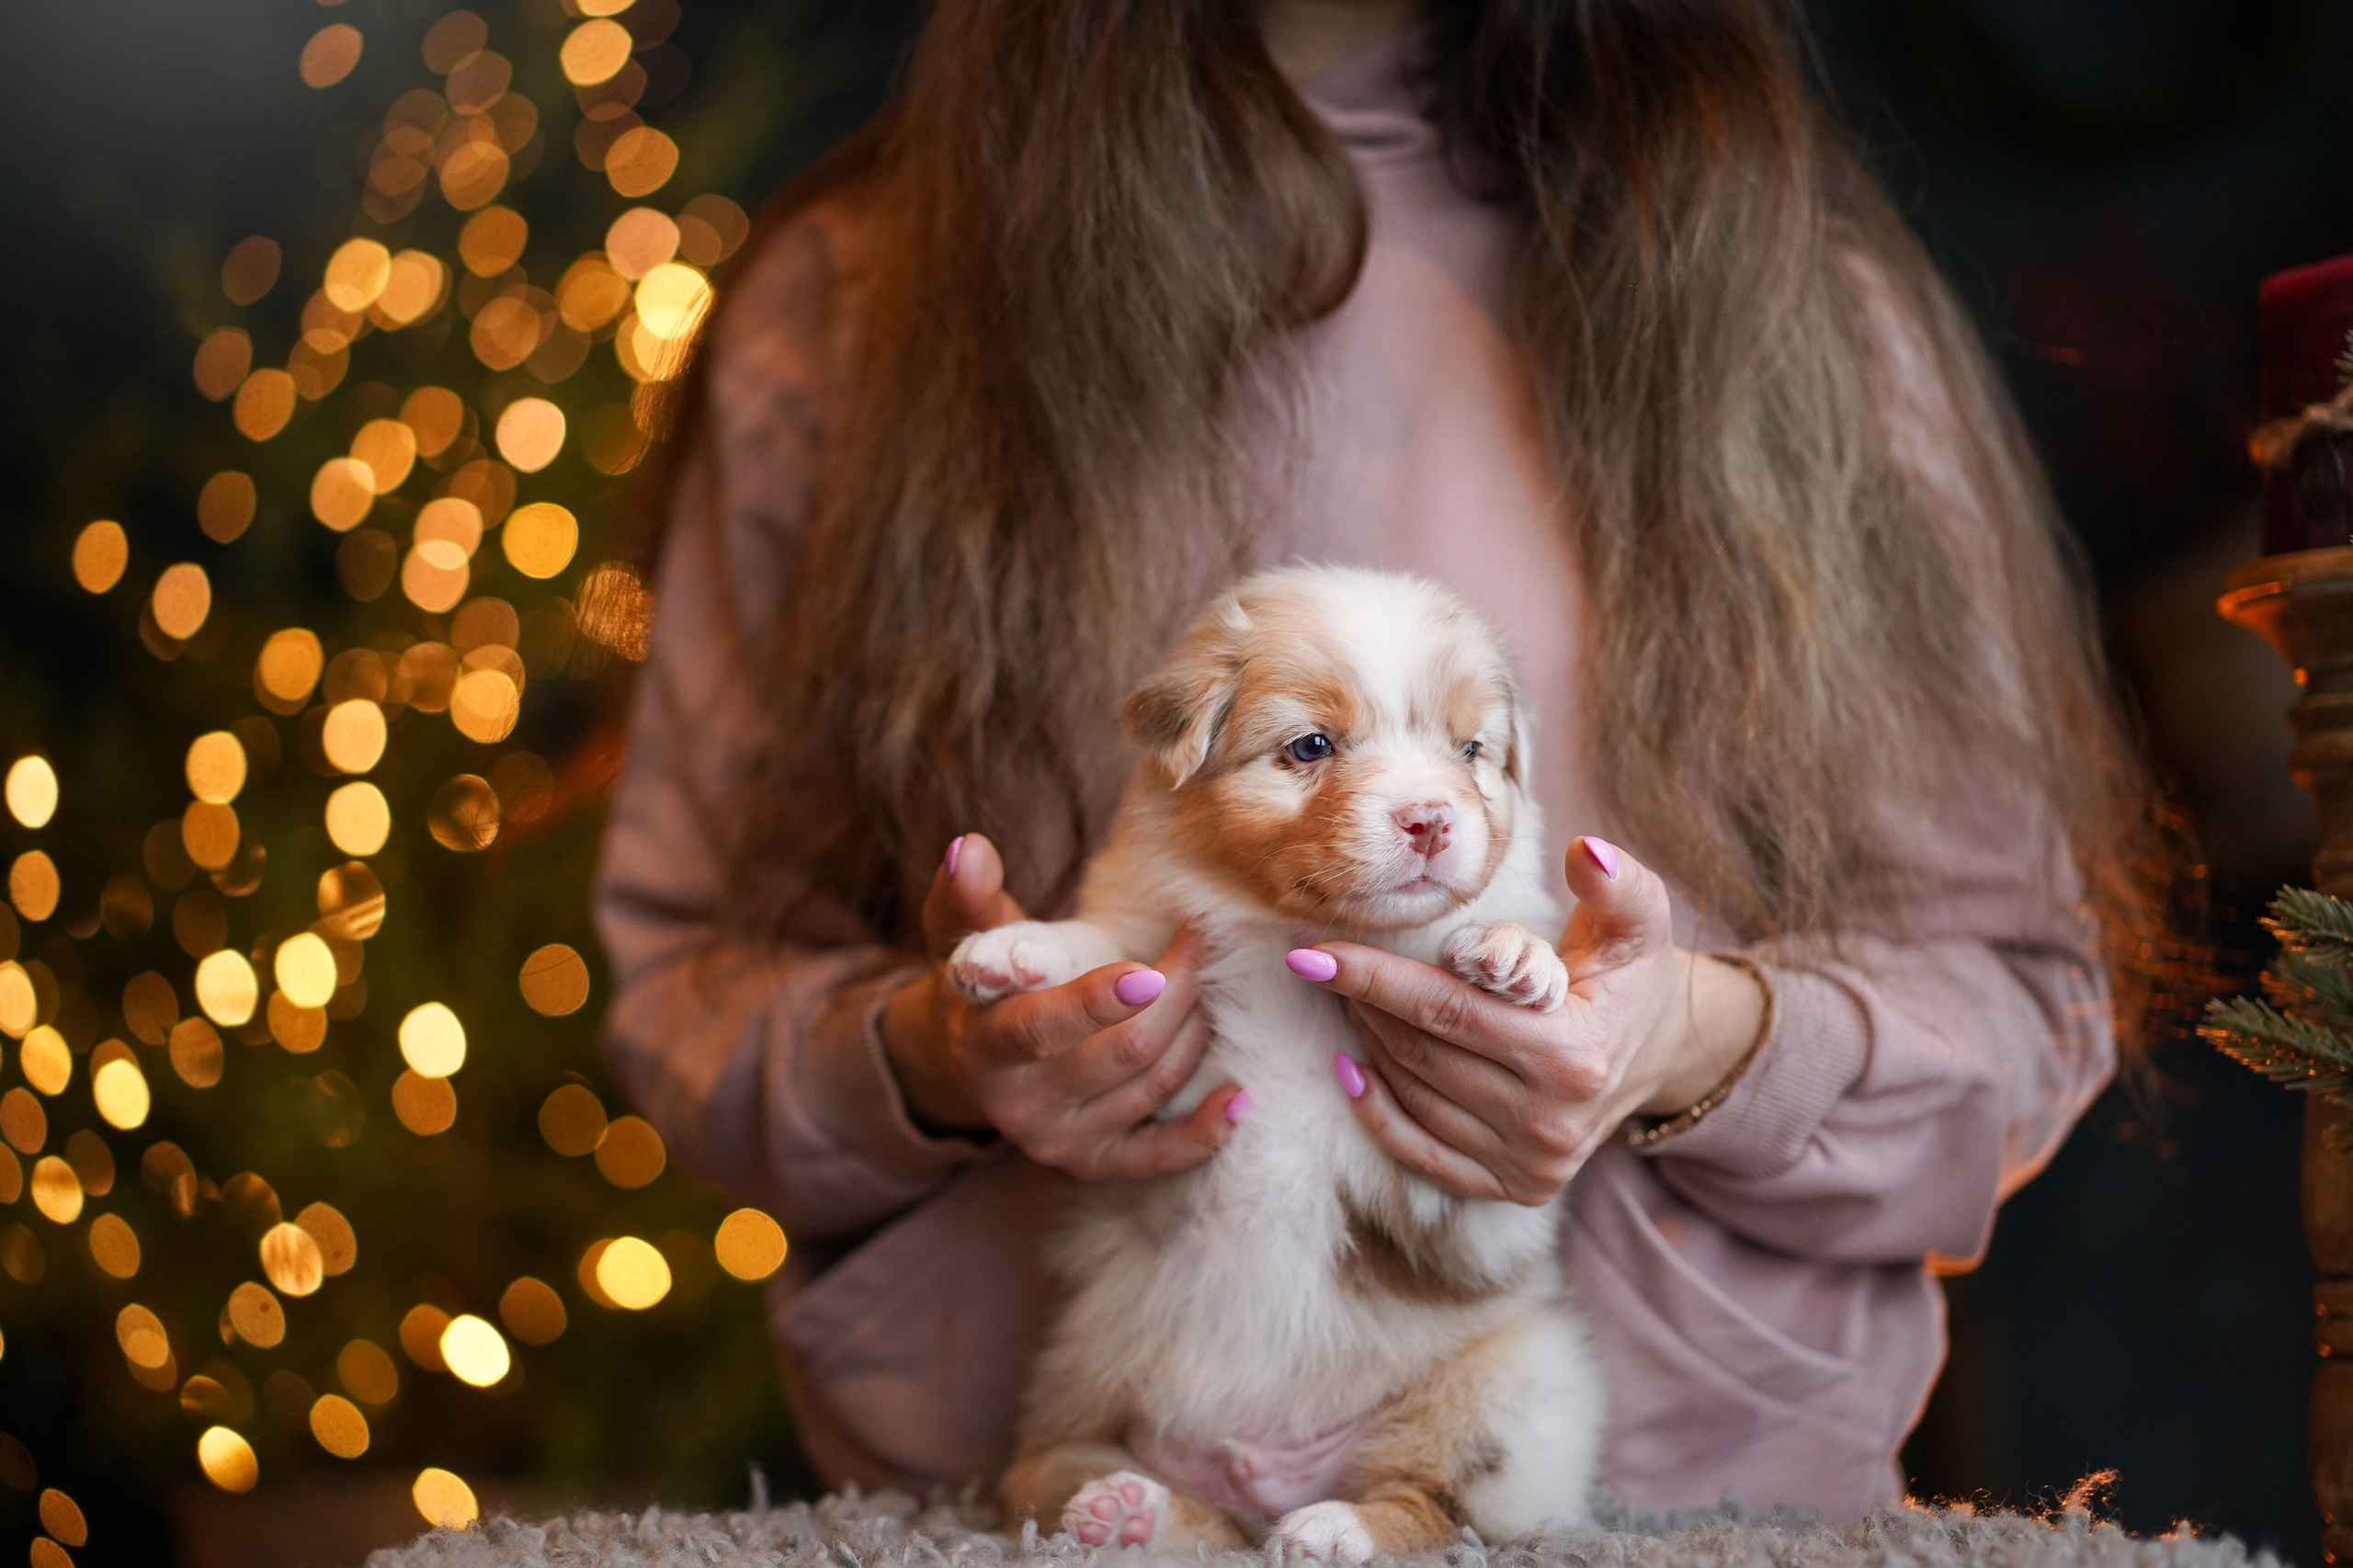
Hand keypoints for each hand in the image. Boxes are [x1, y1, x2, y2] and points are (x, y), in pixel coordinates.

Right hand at [878, 833, 1244, 1179]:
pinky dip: (1204, 1132)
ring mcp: (1061, 1141)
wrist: (981, 1059)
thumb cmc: (988, 983)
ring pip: (1152, 1087)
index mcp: (984, 1047)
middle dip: (1173, 995)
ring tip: (1213, 983)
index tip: (1149, 972)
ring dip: (1194, 1032)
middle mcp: (1019, 1106)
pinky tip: (1239, 1097)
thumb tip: (967, 846)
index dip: (1095, 1004)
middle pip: (1119, 1054)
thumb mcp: (964, 938)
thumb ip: (966, 894)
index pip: (1040, 1031)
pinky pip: (1159, 1156)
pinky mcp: (1097, 1162)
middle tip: (1203, 942)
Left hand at [1298, 838, 1764, 1204]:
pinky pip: (1422, 1152)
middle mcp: (1549, 1120)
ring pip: (1415, 1098)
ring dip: (1369, 1044)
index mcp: (1572, 1053)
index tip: (1313, 951)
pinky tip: (1352, 1068)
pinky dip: (1379, 1113)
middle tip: (1325, 960)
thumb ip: (1614, 886)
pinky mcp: (1515, 1186)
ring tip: (1347, 998)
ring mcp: (1530, 1162)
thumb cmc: (1631, 976)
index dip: (1374, 978)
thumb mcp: (1638, 921)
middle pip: (1422, 1054)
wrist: (1659, 1054)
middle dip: (1364, 1002)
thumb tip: (1583, 851)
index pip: (1447, 1010)